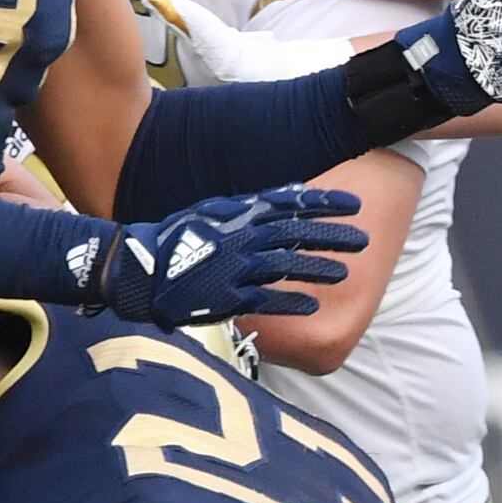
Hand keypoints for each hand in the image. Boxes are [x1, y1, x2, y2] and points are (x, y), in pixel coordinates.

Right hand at [92, 188, 364, 325]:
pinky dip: (289, 302)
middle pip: (295, 233)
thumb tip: (290, 196)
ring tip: (343, 273)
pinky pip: (264, 299)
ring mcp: (234, 266)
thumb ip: (251, 206)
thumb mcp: (215, 211)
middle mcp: (240, 236)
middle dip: (331, 236)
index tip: (353, 205)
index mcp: (238, 213)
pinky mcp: (226, 296)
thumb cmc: (179, 238)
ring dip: (316, 268)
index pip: (289, 204)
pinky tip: (311, 306)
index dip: (323, 205)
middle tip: (362, 239)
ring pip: (285, 264)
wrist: (139, 267)